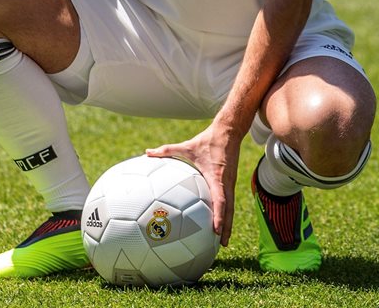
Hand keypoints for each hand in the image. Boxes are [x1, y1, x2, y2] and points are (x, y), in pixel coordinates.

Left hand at [146, 123, 241, 245]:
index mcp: (217, 177)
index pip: (220, 201)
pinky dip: (227, 214)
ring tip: (223, 241)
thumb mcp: (187, 146)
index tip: (215, 230)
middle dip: (226, 228)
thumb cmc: (207, 140)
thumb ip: (167, 150)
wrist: (229, 132)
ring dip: (228, 224)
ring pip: (231, 208)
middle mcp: (226, 183)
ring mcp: (230, 184)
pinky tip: (221, 224)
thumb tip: (147, 152)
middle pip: (229, 210)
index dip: (219, 216)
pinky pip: (230, 202)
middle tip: (221, 245)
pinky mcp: (231, 183)